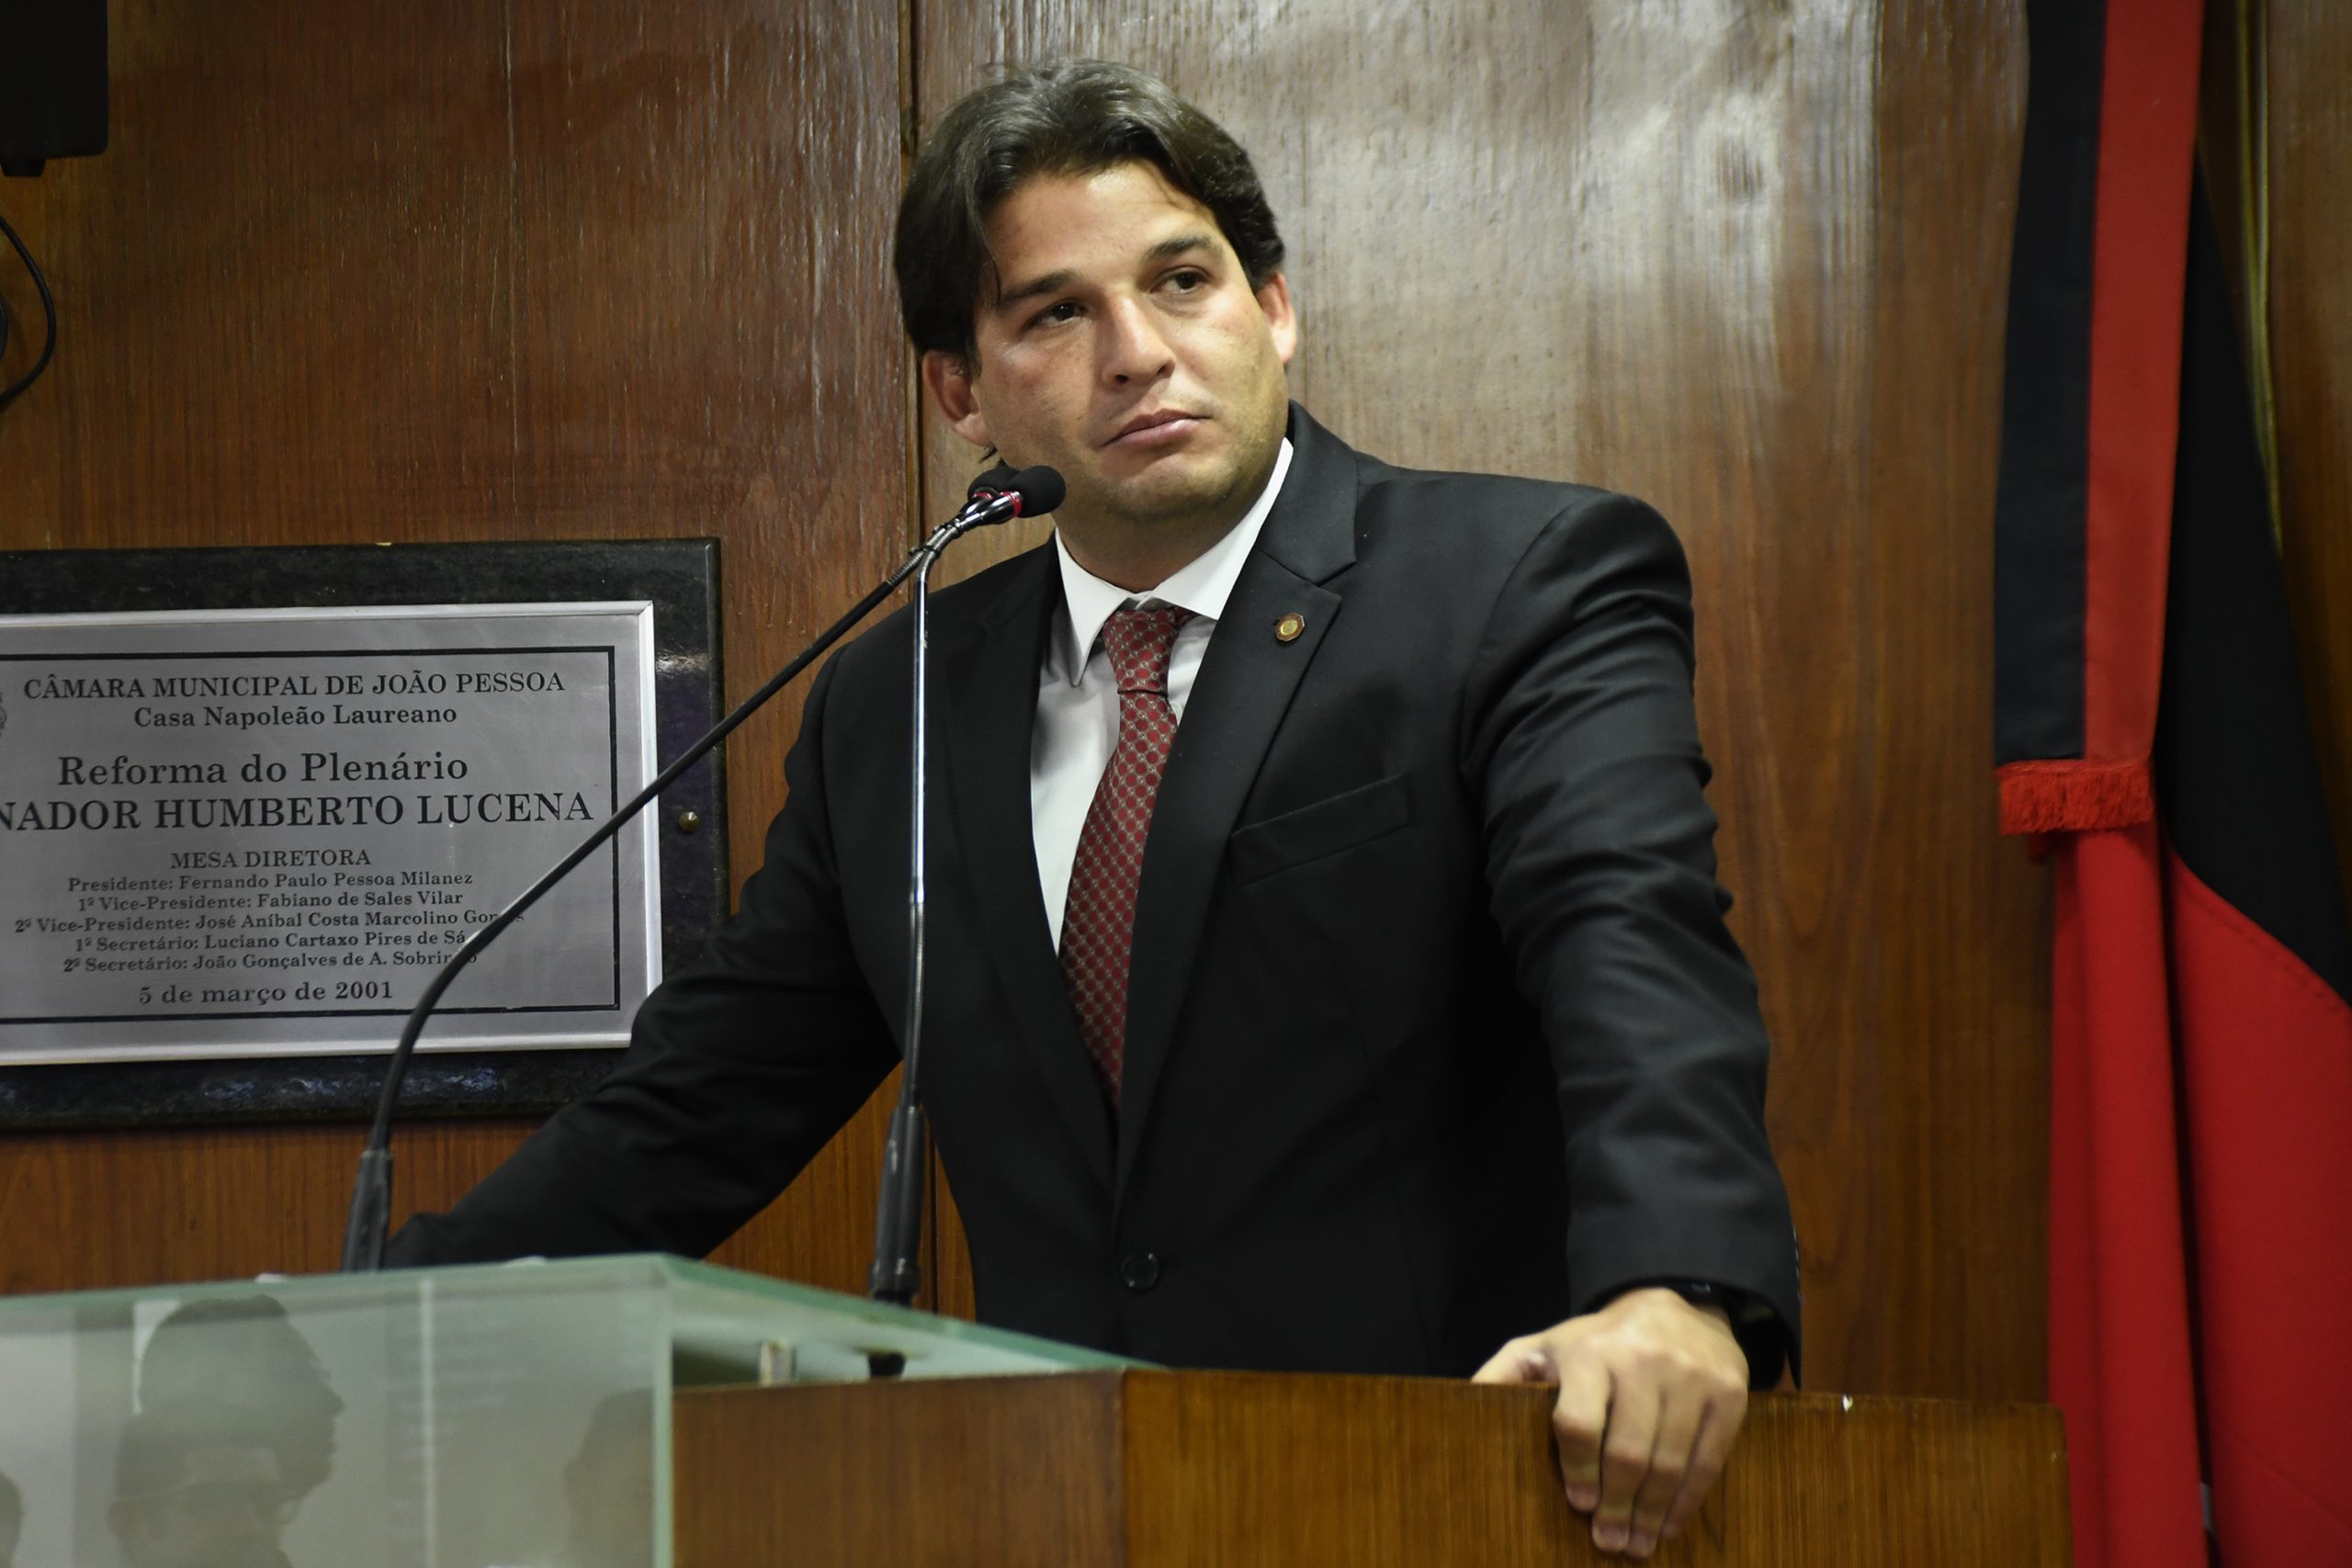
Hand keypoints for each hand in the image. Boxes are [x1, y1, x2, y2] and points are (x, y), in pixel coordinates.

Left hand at [1473, 1287, 1748, 1558]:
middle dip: (1616, 1506)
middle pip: (1627, 1451)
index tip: (1578, 1504)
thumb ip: (1505, 1374)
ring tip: (1636, 1543)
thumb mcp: (1547, 1345)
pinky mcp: (1728, 1393)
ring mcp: (1691, 1376)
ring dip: (1651, 1513)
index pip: (1578, 1421)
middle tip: (1608, 1543)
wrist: (1678, 1306)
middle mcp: (1642, 1360)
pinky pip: (1709, 1459)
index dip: (1577, 1469)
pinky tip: (1669, 1523)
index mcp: (1590, 1350)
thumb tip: (1462, 1406)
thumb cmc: (1600, 1340)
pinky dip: (1688, 1500)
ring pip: (1670, 1462)